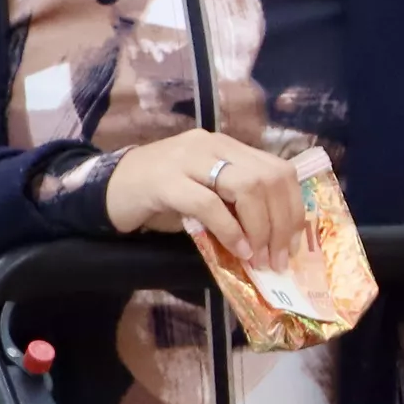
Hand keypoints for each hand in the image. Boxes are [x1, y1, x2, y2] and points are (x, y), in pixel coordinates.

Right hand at [104, 129, 303, 268]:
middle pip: (268, 178)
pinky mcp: (166, 180)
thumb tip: (274, 240)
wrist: (110, 188)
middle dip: (281, 223)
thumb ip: (237, 204)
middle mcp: (213, 144)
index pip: (279, 169)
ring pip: (246, 186)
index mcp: (228, 146)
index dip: (292, 208)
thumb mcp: (207, 193)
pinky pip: (209, 204)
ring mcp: (189, 159)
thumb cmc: (162, 195)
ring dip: (260, 228)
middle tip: (277, 258)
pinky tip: (236, 250)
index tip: (292, 244)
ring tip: (258, 258)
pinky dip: (229, 230)